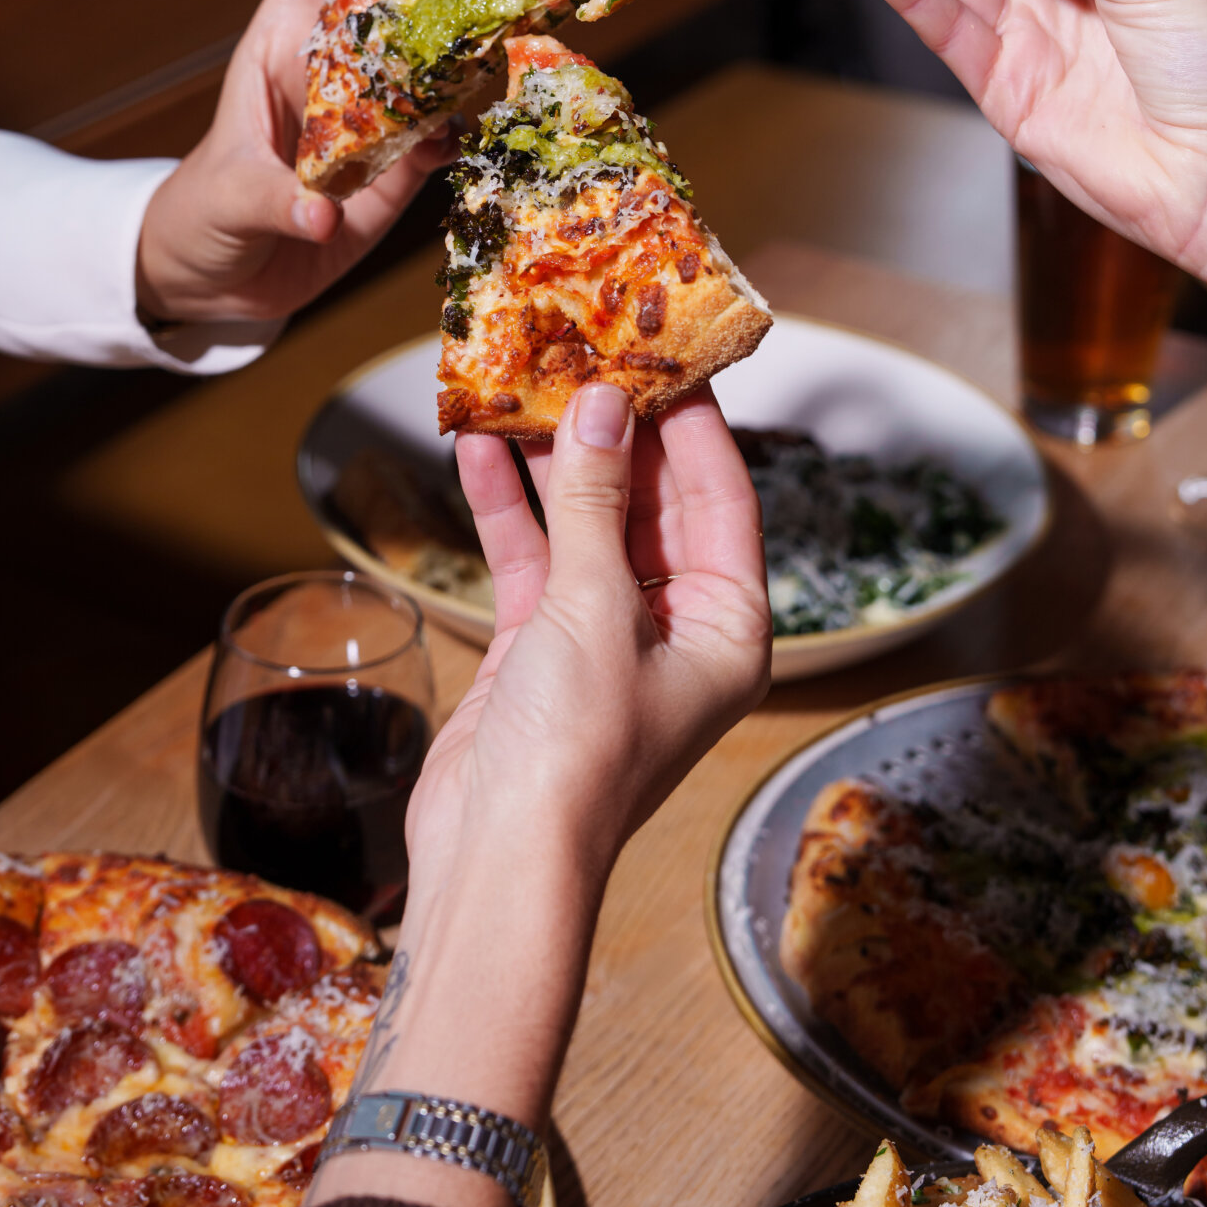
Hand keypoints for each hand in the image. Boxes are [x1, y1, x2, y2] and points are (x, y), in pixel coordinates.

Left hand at [134, 0, 453, 324]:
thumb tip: (319, 216)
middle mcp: (337, 65)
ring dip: (472, 51)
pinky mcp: (399, 169)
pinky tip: (471, 133)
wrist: (216, 279)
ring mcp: (375, 115)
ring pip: (436, 61)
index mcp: (284, 40)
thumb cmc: (202, 213)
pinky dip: (463, 131)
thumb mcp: (226, 199)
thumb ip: (271, 201)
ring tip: (509, 42)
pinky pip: (443, 136)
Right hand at [410, 384, 772, 890]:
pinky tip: (477, 449)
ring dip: (552, 460)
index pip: (722, 496)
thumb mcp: (593, 607)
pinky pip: (533, 556)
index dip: (693, 422)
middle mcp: (677, 626)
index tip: (665, 350)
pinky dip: (508, 506)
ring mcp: (607, 634)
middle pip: (651, 502)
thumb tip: (603, 405)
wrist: (499, 855)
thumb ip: (594, 500)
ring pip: (585, 522)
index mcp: (730, 626)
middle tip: (581, 352)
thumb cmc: (577, 751)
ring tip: (520, 384)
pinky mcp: (542, 644)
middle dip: (614, 432)